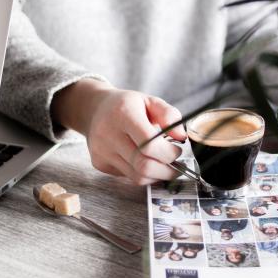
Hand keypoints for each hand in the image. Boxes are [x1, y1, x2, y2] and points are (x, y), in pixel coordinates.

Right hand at [52, 79, 186, 184]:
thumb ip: (170, 116)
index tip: (177, 150)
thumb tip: (181, 137)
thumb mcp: (151, 101)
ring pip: (137, 176)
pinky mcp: (99, 163)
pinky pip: (128, 177)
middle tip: (176, 166)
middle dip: (166, 170)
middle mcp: (108, 133)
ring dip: (156, 175)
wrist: (95, 109)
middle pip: (143, 165)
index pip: (149, 144)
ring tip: (164, 166)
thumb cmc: (127, 105)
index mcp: (123, 113)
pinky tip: (145, 162)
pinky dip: (142, 174)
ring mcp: (102, 151)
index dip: (168, 152)